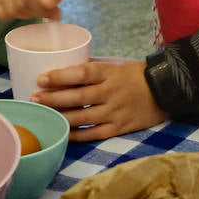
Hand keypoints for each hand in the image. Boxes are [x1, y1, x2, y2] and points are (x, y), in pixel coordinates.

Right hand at [0, 0, 82, 20]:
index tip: (56, 9)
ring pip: (9, 9)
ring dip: (26, 14)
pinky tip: (22, 11)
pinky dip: (5, 14)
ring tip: (37, 5)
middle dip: (36, 11)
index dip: (44, 8)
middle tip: (48, 8)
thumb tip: (46, 3)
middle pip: (18, 4)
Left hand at [33, 59, 164, 140]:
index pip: (82, 73)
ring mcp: (115, 111)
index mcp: (109, 72)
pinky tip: (62, 132)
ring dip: (61, 116)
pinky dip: (77, 134)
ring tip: (43, 114)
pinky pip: (94, 134)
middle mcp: (111, 92)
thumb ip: (92, 66)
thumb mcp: (114, 63)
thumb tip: (64, 67)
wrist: (164, 90)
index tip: (42, 78)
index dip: (61, 76)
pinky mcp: (119, 128)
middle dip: (53, 98)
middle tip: (34, 97)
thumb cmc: (134, 74)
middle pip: (79, 96)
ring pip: (83, 117)